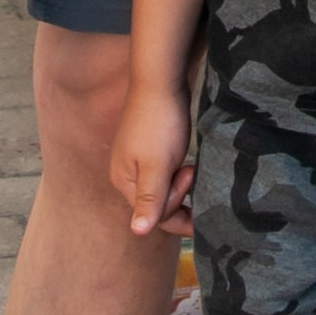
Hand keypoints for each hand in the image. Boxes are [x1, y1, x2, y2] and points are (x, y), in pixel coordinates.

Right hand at [113, 80, 196, 238]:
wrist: (160, 81)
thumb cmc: (160, 124)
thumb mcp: (157, 166)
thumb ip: (150, 200)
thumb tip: (137, 232)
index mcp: (124, 183)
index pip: (153, 215)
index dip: (177, 206)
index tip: (191, 181)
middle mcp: (126, 176)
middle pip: (157, 204)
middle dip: (178, 193)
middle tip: (190, 168)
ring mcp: (136, 162)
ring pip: (163, 189)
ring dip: (180, 184)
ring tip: (189, 164)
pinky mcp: (148, 150)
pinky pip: (164, 174)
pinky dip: (177, 174)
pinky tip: (185, 163)